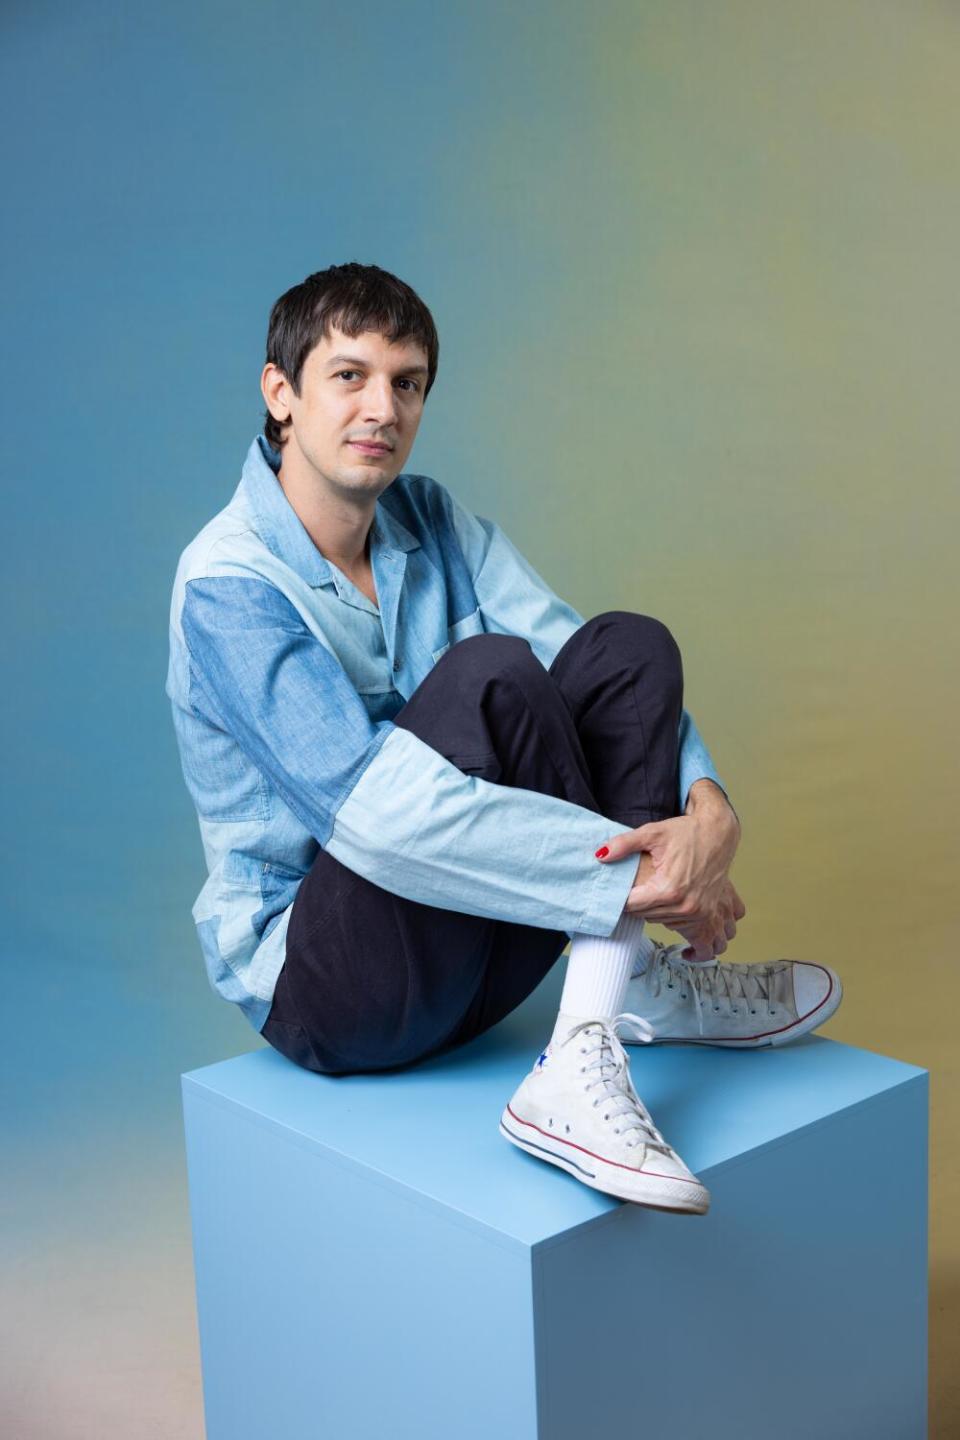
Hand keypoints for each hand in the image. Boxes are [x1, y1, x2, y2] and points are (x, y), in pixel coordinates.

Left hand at [596, 787, 742, 959]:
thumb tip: (600, 856)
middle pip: (647, 917)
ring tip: (654, 905)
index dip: (622, 898)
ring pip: (667, 927)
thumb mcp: (652, 833)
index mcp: (668, 889)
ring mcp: (701, 914)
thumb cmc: (687, 832)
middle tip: (638, 892)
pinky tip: (686, 950)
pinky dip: (695, 947)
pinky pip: (704, 943)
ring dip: (660, 918)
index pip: (632, 906)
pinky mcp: (712, 915)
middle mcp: (686, 906)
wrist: (719, 833)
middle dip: (640, 906)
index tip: (618, 892)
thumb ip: (624, 845)